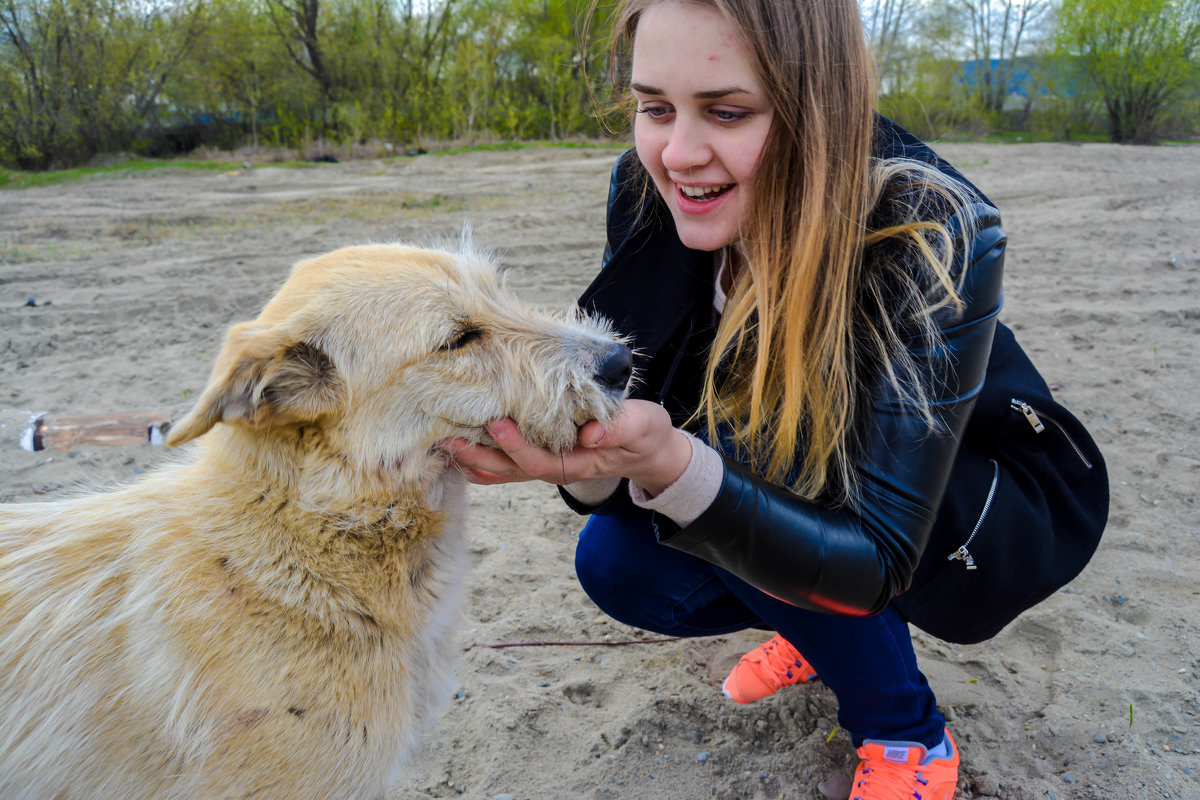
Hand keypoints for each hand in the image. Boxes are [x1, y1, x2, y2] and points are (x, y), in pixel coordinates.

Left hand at [440, 399, 692, 495]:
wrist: (647, 451)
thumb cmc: (645, 434)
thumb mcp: (642, 427)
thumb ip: (619, 429)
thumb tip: (591, 433)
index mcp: (580, 462)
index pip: (542, 461)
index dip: (517, 447)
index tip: (497, 424)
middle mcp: (557, 468)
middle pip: (512, 471)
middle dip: (481, 457)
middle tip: (452, 439)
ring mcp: (547, 465)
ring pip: (504, 470)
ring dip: (473, 460)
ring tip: (444, 445)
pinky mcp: (541, 457)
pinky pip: (506, 466)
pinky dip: (481, 462)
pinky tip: (457, 454)